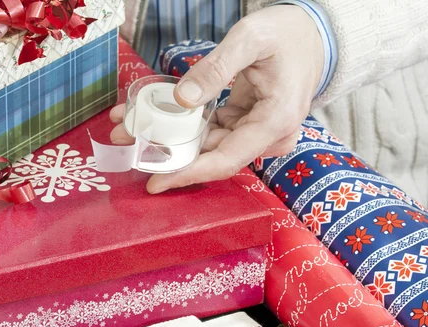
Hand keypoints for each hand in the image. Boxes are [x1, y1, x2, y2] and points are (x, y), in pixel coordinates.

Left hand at [110, 5, 323, 193]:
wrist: (311, 35)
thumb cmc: (287, 34)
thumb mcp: (250, 39)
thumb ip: (216, 68)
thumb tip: (182, 100)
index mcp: (275, 121)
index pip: (226, 160)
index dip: (189, 174)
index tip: (155, 182)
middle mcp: (267, 136)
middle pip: (211, 156)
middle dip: (167, 152)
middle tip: (125, 140)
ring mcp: (257, 133)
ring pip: (208, 145)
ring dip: (170, 139)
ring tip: (130, 126)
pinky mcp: (246, 125)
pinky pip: (212, 132)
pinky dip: (184, 127)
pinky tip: (156, 117)